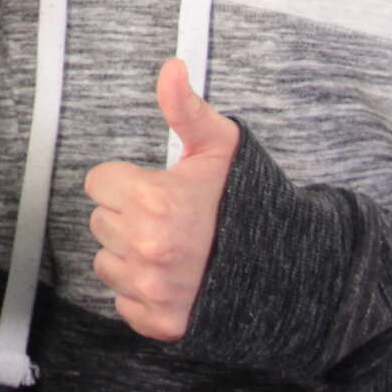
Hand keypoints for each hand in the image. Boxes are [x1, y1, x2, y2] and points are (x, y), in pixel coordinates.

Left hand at [83, 59, 241, 340]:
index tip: (157, 186)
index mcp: (153, 201)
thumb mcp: (221, 146)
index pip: (99, 182)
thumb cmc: (249, 204)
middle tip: (172, 217)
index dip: (128, 180)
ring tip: (174, 247)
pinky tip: (175, 278)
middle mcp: (146, 248)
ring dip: (130, 254)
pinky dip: (142, 292)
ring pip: (107, 262)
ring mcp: (151, 290)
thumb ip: (185, 108)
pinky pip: (123, 302)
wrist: (291, 270)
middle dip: (129, 214)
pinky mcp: (158, 323)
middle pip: (100, 220)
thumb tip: (170, 68)